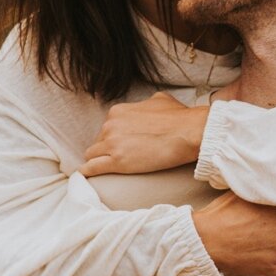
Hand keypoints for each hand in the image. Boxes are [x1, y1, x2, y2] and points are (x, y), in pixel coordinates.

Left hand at [84, 93, 206, 176]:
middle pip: (99, 141)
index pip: (107, 128)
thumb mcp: (158, 100)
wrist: (189, 132)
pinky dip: (88, 172)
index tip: (121, 145)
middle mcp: (111, 125)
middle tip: (120, 157)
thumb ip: (145, 104)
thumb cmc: (179, 118)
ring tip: (104, 169)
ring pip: (92, 155)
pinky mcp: (117, 162)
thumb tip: (147, 107)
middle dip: (107, 149)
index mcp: (118, 112)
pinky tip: (86, 175)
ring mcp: (112, 144)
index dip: (114, 138)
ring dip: (98, 161)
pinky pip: (92, 168)